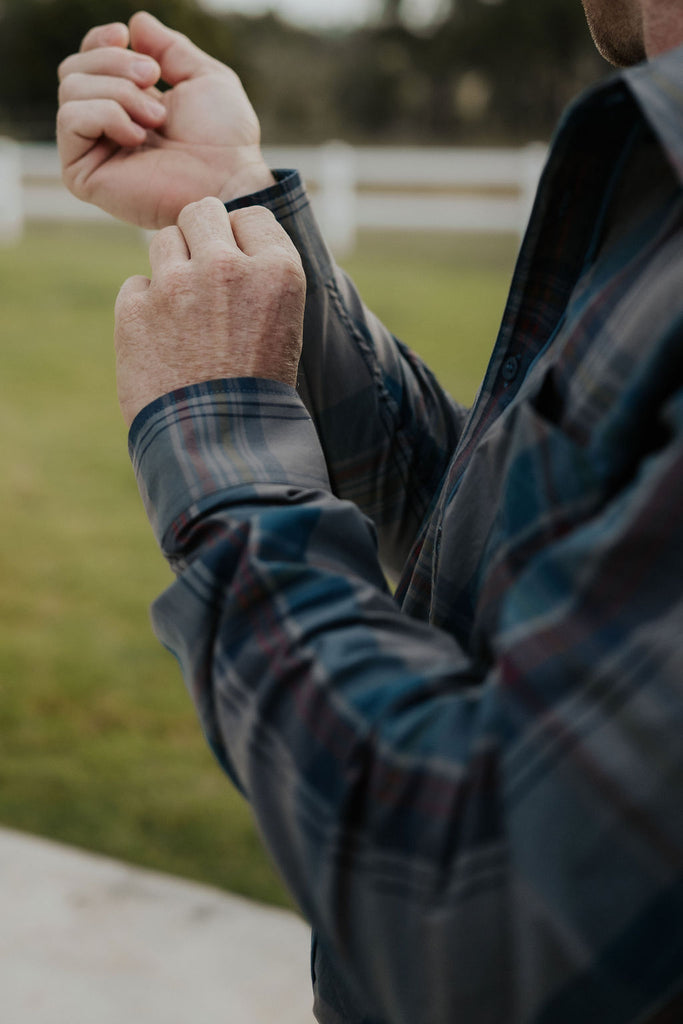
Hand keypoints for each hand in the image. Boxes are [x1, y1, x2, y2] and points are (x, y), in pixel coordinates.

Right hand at [57, 11, 274, 228]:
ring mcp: (93, 154)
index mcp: (129, 107)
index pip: (86, 64)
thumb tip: (135, 22)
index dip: (98, 43)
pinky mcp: (84, 176)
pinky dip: (106, 114)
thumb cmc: (225, 139)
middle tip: (153, 78)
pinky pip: (71, 120)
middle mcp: (105, 130)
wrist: (228, 179)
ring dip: (119, 91)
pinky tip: (137, 135)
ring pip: (71, 90)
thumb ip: (170, 48)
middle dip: (114, 63)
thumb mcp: (203, 76)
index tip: (123, 33)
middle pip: (72, 70)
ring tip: (156, 117)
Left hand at [114, 198, 305, 425]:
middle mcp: (226, 267)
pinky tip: (163, 344)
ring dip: (173, 269)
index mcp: (277, 271)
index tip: (241, 268)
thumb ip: (258, 276)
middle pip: (202, 213)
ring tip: (186, 318)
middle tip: (205, 280)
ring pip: (165, 241)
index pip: (252, 217)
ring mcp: (176, 285)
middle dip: (202, 238)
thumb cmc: (257, 391)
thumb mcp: (283, 326)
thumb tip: (227, 239)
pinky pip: (136, 285)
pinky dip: (145, 308)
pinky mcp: (134, 308)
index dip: (243, 240)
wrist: (217, 447)